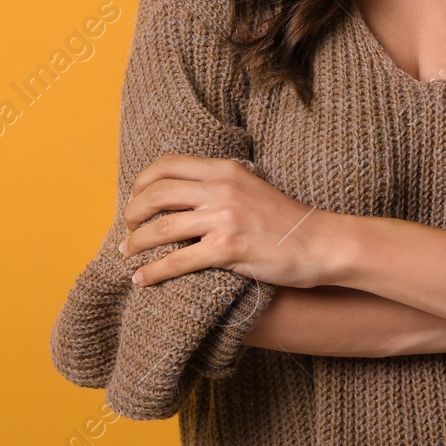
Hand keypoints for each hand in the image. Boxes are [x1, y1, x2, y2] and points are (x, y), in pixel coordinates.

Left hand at [121, 154, 329, 289]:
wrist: (319, 242)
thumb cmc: (284, 220)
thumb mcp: (250, 187)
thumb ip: (219, 185)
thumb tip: (182, 195)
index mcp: (225, 169)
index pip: (167, 164)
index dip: (142, 182)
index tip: (135, 200)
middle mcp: (221, 188)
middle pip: (157, 193)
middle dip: (132, 213)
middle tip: (128, 229)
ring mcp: (224, 217)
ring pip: (161, 228)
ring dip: (136, 243)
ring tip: (126, 254)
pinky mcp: (228, 248)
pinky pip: (178, 261)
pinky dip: (153, 272)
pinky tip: (141, 280)